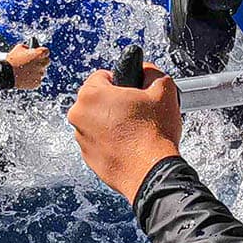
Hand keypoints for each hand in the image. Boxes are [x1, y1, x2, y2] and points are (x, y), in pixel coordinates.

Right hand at [7, 43, 50, 89]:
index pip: (46, 51)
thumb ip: (27, 48)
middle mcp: (41, 64)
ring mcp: (39, 74)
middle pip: (47, 62)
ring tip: (28, 71)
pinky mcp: (37, 83)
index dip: (42, 53)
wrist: (6, 74)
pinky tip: (27, 78)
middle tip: (34, 62)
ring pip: (42, 72)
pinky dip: (34, 79)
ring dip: (37, 71)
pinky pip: (38, 80)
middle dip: (41, 61)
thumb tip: (30, 50)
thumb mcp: (19, 48)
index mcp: (38, 54)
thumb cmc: (12, 60)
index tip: (40, 54)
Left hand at [67, 65, 182, 202]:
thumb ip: (151, 71)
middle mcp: (79, 115)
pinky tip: (129, 145)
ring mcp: (81, 138)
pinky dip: (110, 141)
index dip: (121, 82)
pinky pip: (98, 141)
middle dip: (114, 103)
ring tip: (134, 131)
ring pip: (96, 121)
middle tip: (136, 112)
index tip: (132, 92)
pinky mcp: (87, 157)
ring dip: (111, 123)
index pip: (102, 76)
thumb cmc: (154, 134)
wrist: (152, 172)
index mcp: (91, 94)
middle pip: (96, 99)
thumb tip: (145, 69)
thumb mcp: (163, 90)